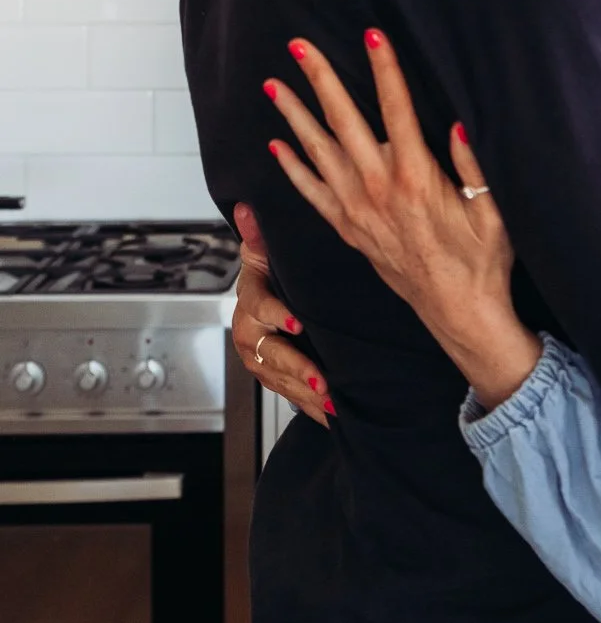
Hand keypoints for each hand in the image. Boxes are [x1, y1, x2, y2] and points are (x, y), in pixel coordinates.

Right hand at [231, 204, 330, 427]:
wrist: (262, 305)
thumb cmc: (267, 278)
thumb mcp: (263, 256)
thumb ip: (258, 237)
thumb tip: (247, 207)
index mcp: (250, 301)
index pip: (262, 308)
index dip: (278, 316)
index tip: (298, 323)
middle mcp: (250, 334)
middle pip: (272, 354)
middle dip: (297, 369)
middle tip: (321, 380)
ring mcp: (259, 359)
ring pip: (282, 380)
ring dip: (306, 394)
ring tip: (332, 404)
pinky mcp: (272, 377)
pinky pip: (290, 395)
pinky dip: (311, 408)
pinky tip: (332, 415)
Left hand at [262, 30, 542, 408]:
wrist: (459, 312)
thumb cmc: (482, 261)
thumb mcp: (493, 210)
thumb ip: (473, 165)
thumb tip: (459, 122)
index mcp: (417, 176)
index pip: (397, 109)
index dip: (384, 68)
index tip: (372, 33)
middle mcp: (379, 189)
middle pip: (343, 121)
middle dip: (320, 78)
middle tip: (298, 45)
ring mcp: (358, 210)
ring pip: (317, 152)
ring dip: (294, 116)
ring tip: (273, 85)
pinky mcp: (350, 229)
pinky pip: (311, 193)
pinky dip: (292, 167)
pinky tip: (278, 145)